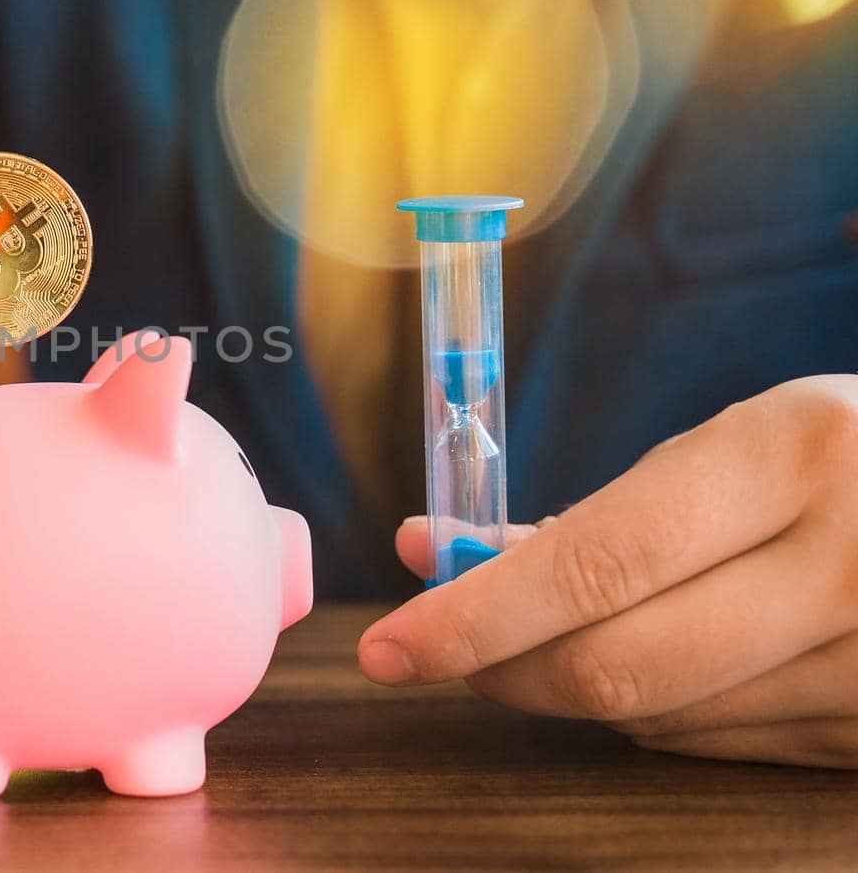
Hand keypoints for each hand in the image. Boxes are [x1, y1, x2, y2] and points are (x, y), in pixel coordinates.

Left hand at [358, 375, 857, 768]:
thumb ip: (588, 514)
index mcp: (799, 454)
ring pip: (663, 721)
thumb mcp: (736, 451)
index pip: (598, 563)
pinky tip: (660, 660)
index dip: (476, 615)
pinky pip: (724, 748)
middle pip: (619, 665)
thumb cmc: (843, 465)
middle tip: (439, 650)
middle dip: (505, 669)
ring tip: (565, 631)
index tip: (389, 645)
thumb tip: (425, 550)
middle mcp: (854, 562)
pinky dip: (660, 713)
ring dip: (581, 688)